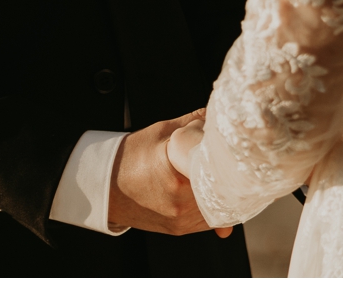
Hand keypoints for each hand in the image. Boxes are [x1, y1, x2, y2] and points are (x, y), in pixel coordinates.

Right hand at [108, 110, 231, 237]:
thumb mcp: (161, 131)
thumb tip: (219, 113)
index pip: (219, 166)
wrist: (106, 187)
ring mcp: (180, 217)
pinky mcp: (179, 229)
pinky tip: (212, 194)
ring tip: (225, 177)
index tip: (237, 150)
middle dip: (232, 175)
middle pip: (224, 189)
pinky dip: (215, 208)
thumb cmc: (131, 156)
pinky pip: (209, 220)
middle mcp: (179, 198)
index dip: (232, 157)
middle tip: (236, 162)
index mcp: (175, 169)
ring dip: (226, 194)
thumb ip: (194, 121)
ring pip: (220, 208)